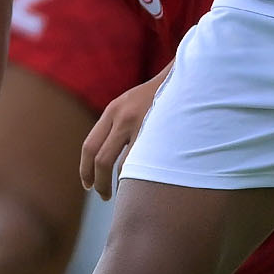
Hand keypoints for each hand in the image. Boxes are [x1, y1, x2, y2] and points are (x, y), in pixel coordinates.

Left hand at [79, 71, 166, 199]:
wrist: (188, 76)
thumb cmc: (162, 95)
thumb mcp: (133, 103)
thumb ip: (118, 125)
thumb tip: (107, 159)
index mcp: (113, 110)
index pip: (89, 146)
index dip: (85, 170)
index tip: (88, 185)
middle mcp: (122, 116)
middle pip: (101, 160)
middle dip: (99, 183)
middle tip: (103, 196)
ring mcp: (142, 124)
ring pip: (122, 166)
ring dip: (120, 184)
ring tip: (124, 196)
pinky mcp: (160, 132)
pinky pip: (144, 163)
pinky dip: (140, 178)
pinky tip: (142, 186)